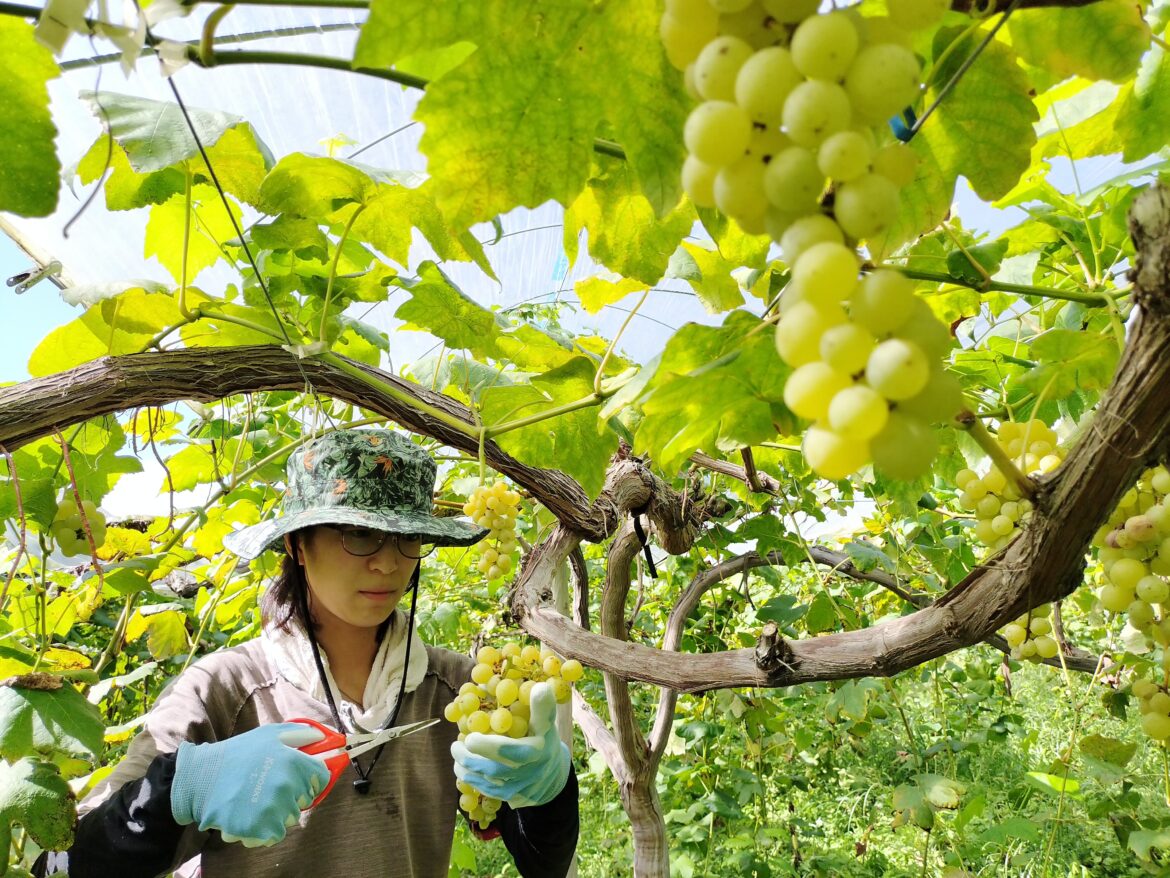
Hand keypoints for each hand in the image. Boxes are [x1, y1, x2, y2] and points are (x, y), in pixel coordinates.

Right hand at [171, 722, 330, 846]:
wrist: (201, 778)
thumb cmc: (237, 754)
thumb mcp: (270, 734)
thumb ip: (301, 735)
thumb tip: (323, 738)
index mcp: (293, 762)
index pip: (321, 777)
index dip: (311, 777)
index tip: (298, 778)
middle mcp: (287, 786)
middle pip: (305, 799)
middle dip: (292, 794)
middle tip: (269, 787)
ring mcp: (273, 809)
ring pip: (290, 818)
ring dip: (278, 812)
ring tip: (256, 800)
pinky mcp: (259, 829)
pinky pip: (275, 834)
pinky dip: (265, 829)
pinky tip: (251, 814)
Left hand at [450, 682, 570, 808]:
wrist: (552, 775)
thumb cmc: (544, 741)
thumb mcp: (547, 723)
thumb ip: (541, 706)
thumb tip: (539, 687)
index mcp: (533, 752)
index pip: (506, 751)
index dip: (484, 746)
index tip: (469, 737)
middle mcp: (524, 774)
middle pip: (490, 769)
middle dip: (468, 758)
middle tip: (455, 745)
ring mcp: (515, 789)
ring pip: (484, 782)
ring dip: (466, 770)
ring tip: (457, 755)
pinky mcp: (508, 799)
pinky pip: (485, 791)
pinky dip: (472, 780)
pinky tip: (464, 769)